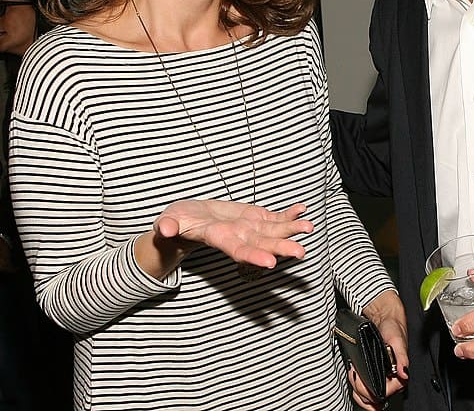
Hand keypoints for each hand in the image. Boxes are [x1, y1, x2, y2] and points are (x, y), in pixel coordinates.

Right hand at [153, 199, 312, 270]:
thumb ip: (167, 227)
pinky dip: (289, 214)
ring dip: (292, 229)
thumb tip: (164, 229)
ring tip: (308, 227)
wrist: (190, 220)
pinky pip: (275, 217)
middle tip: (301, 253)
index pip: (238, 251)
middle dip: (282, 248)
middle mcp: (239, 237)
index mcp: (219, 239)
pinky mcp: (254, 218)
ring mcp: (249, 228)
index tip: (271, 263)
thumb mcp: (167, 222)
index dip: (254, 256)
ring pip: (274, 231)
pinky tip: (302, 210)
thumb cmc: (177, 223)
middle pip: (263, 245)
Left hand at [350, 290, 408, 409]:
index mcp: (400, 375)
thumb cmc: (393, 329)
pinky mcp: (375, 375)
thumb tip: (404, 373)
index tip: (358, 377)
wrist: (386, 320)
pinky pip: (366, 390)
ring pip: (369, 397)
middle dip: (361, 389)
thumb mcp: (397, 341)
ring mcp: (383, 379)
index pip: (384, 393)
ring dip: (358, 390)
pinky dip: (358, 388)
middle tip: (354, 374)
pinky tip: (354, 377)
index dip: (370, 389)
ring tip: (353, 374)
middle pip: (375, 398)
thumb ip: (402, 358)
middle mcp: (392, 379)